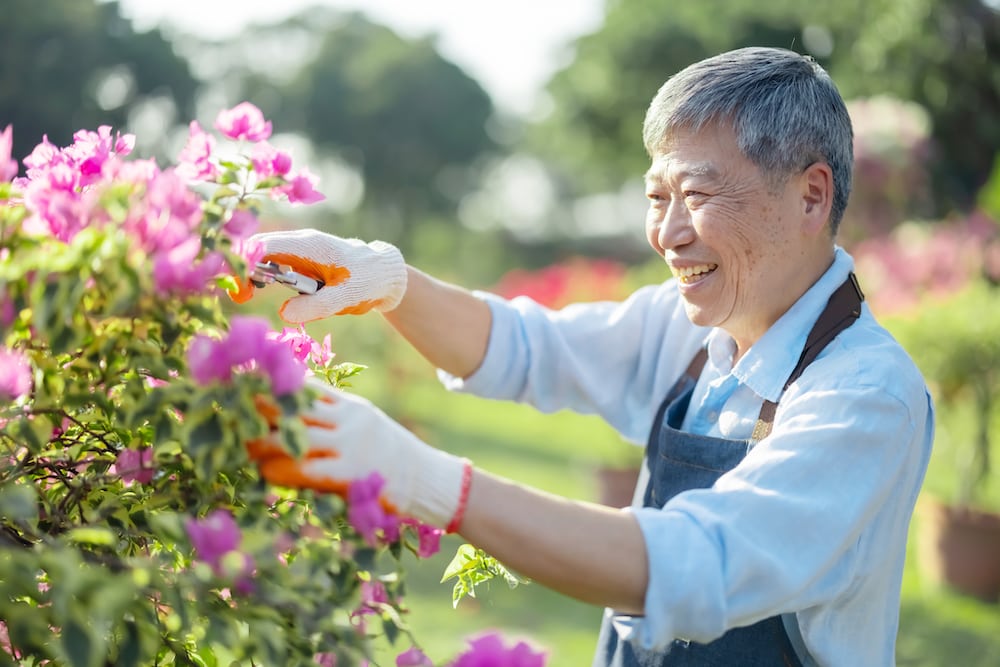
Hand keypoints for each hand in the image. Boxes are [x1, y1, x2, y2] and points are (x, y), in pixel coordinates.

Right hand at [232, 229, 407, 322]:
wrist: (385, 275)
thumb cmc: (367, 282)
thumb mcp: (344, 297)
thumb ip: (315, 305)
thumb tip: (284, 313)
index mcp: (309, 245)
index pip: (264, 245)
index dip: (244, 262)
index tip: (238, 287)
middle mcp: (301, 242)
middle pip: (259, 248)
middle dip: (242, 269)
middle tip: (240, 296)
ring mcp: (300, 250)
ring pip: (265, 255)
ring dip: (252, 272)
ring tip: (247, 293)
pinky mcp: (302, 260)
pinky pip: (275, 263)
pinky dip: (264, 274)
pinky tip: (261, 288)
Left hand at [249, 378, 471, 529]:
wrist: (426, 480)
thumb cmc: (388, 457)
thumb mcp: (362, 426)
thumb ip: (331, 418)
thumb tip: (288, 416)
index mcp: (349, 406)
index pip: (305, 387)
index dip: (271, 384)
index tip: (240, 381)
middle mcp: (349, 419)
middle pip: (295, 407)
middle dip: (260, 408)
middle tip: (228, 409)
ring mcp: (351, 445)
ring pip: (297, 436)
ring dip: (264, 440)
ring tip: (239, 443)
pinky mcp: (352, 473)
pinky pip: (310, 468)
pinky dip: (284, 469)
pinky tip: (266, 471)